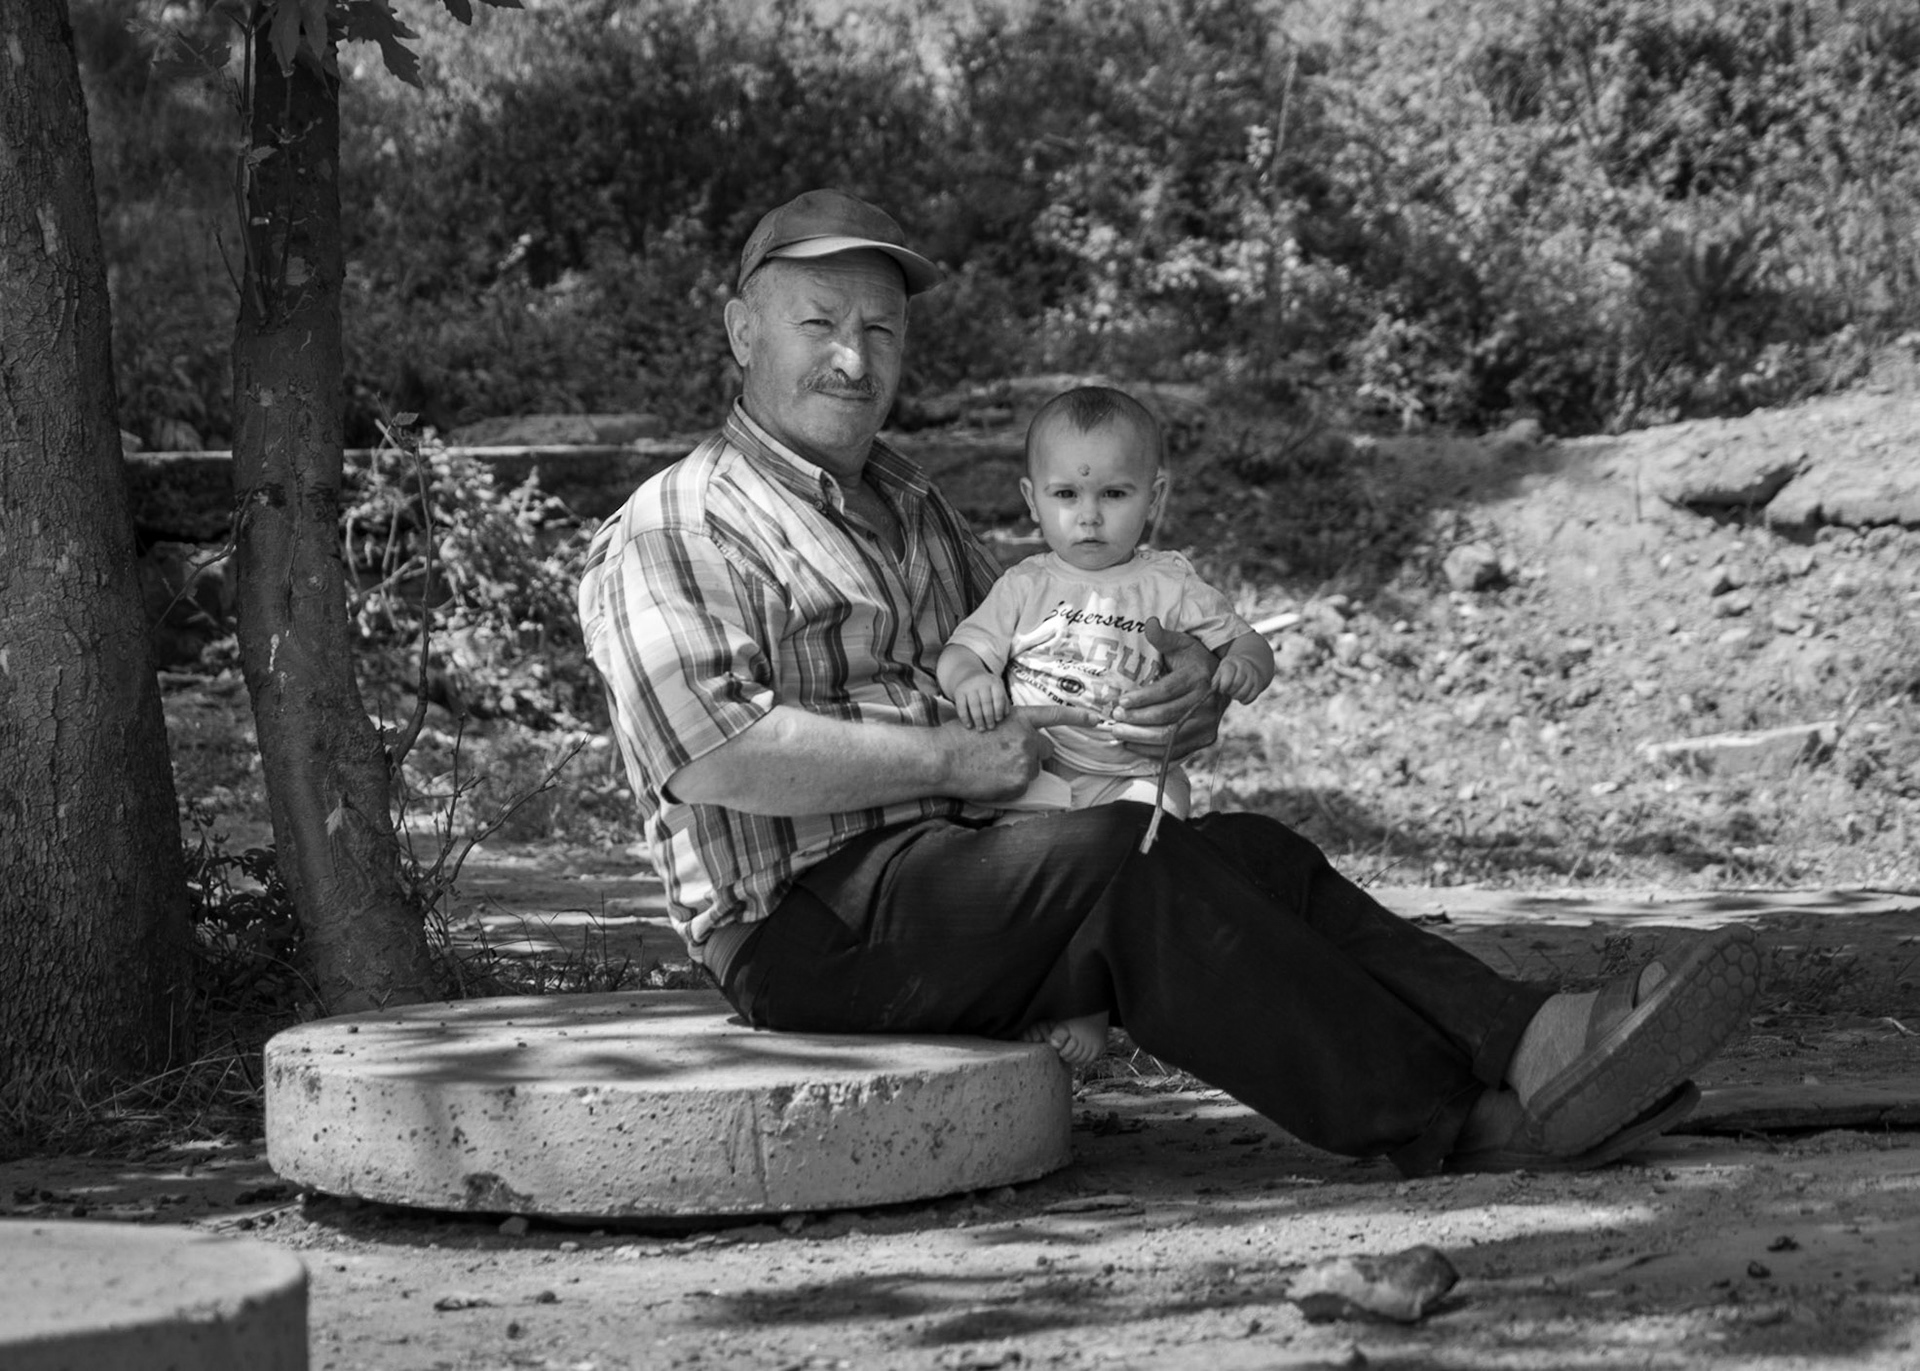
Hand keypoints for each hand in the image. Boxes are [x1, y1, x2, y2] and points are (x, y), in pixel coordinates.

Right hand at [940, 704, 1098, 802]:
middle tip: (1008, 756)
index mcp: (1019, 719)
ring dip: (1019, 771)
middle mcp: (1027, 739)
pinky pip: (1021, 787)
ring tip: (992, 768)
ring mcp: (1024, 763)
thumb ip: (1009, 729)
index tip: (1097, 719)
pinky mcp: (1019, 784)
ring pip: (1032, 770)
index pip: (1054, 716)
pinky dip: (1010, 786)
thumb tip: (1017, 743)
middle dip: (1033, 754)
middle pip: (1044, 750)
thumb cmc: (958, 738)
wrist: (943, 759)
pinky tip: (990, 780)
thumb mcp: (988, 720)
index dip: (1077, 717)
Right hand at [952, 676, 1009, 730]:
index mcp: (993, 682)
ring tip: (981, 729)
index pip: (998, 697)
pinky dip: (965, 718)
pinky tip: (969, 725)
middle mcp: (981, 683)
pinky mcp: (958, 692)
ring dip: (978, 719)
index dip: (999, 709)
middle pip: (986, 702)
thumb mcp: (997, 689)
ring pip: (974, 705)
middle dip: (989, 717)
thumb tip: (1005, 715)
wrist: (969, 676)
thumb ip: (1003, 701)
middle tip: (990, 727)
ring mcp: (969, 687)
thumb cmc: (988, 688)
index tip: (998, 720)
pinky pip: (961, 706)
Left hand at [1107, 617, 1222, 761]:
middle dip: (1137, 720)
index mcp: (1200, 677)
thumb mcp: (1181, 644)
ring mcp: (1209, 724)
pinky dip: (1152, 752)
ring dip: (1140, 738)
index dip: (1142, 698)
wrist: (1221, 682)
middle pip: (1167, 717)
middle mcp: (1208, 702)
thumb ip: (1163, 637)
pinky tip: (1132, 746)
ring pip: (1170, 737)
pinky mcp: (1206, 739)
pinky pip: (1176, 751)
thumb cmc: (1193, 661)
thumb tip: (1149, 623)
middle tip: (1114, 719)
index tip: (1120, 701)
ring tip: (1118, 733)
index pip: (1167, 691)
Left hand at [1212, 655, 1266, 704]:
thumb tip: (1211, 690)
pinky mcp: (1259, 684)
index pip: (1228, 676)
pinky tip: (1241, 697)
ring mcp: (1253, 675)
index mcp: (1232, 662)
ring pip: (1244, 692)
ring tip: (1234, 693)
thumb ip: (1215, 681)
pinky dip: (1244, 700)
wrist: (1249, 666)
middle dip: (1230, 691)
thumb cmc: (1229, 671)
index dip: (1223, 686)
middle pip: (1237, 684)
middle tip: (1228, 691)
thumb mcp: (1220, 671)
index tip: (1222, 689)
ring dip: (1237, 696)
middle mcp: (1244, 667)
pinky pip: (1251, 697)